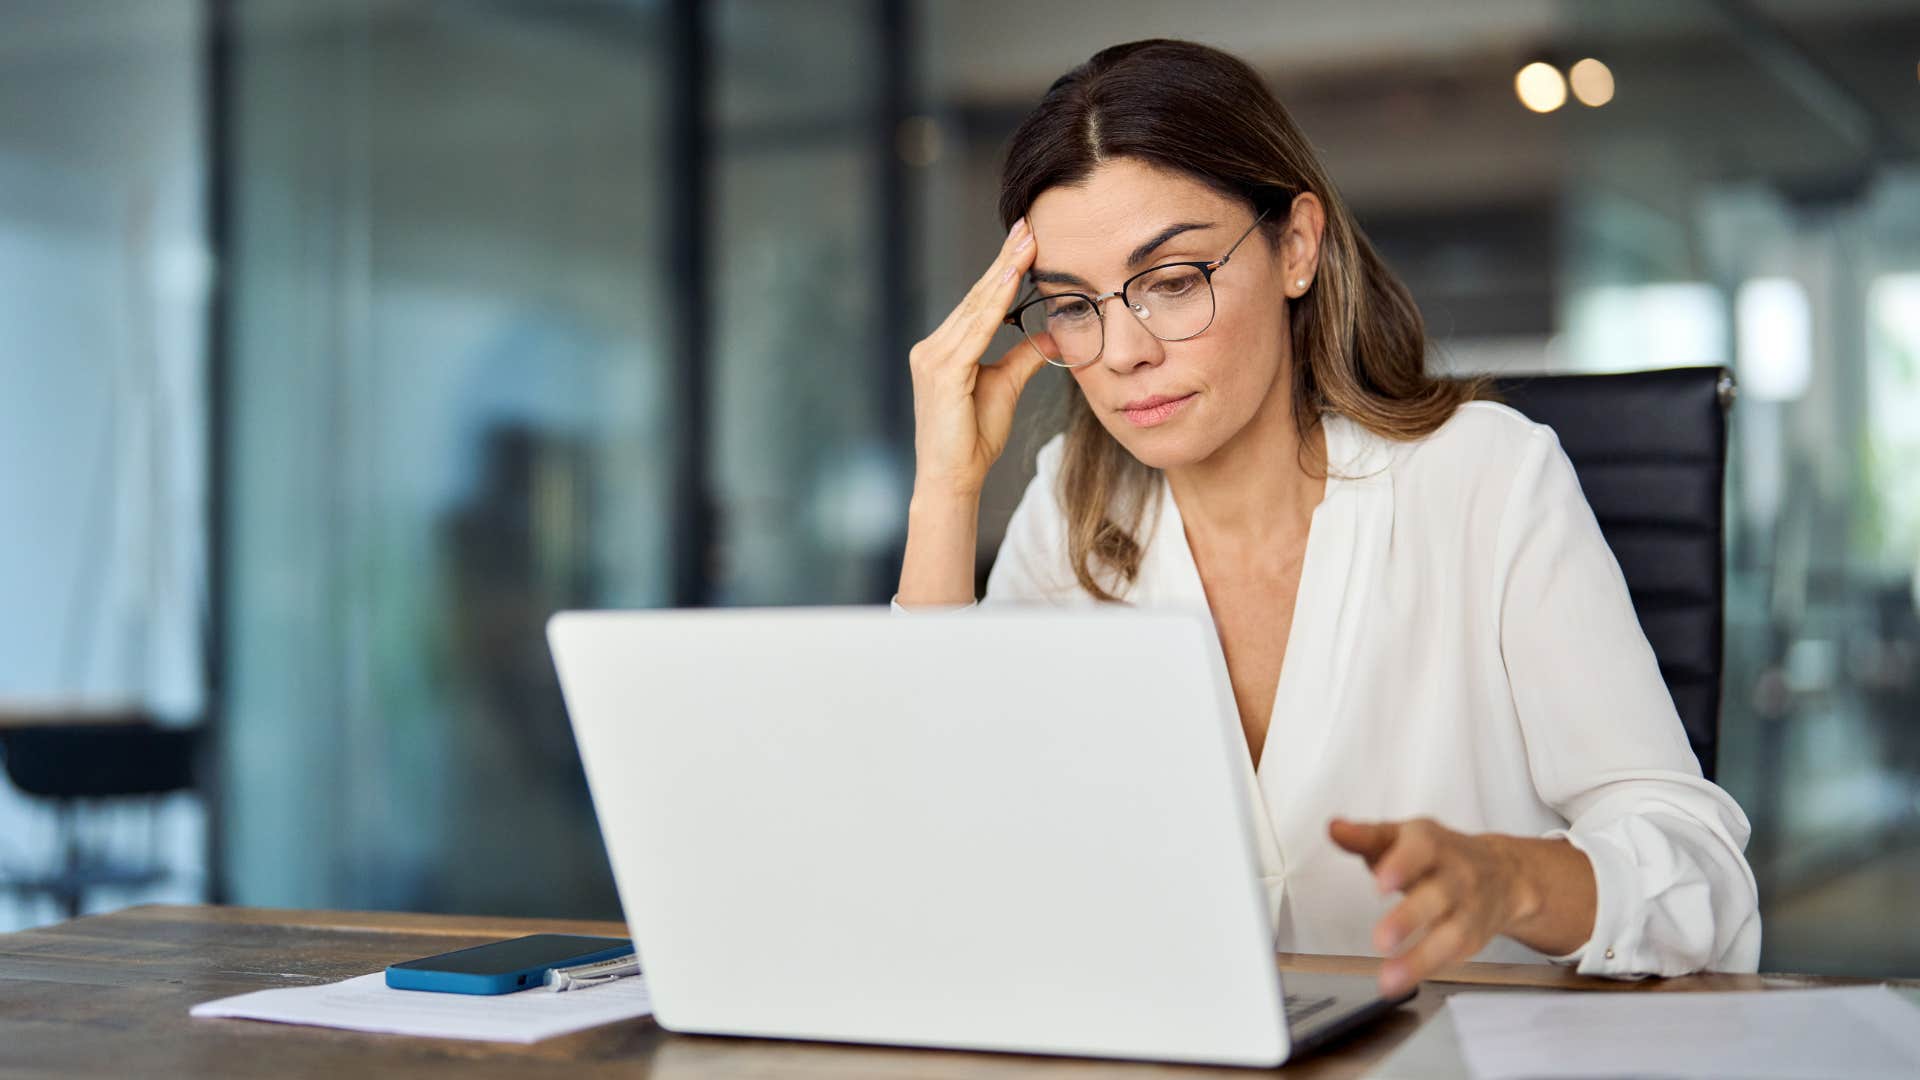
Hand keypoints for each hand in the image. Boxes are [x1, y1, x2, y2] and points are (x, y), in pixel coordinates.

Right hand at [907, 217, 1052, 498]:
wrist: (952, 479)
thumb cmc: (972, 439)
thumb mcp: (1005, 387)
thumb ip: (1024, 357)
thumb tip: (1054, 333)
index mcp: (945, 349)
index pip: (979, 302)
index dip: (1002, 269)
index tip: (1025, 239)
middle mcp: (933, 347)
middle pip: (976, 296)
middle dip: (1004, 259)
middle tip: (1028, 224)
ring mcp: (933, 358)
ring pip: (976, 307)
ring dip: (1003, 272)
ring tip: (1026, 242)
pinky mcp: (942, 371)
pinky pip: (974, 330)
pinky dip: (993, 303)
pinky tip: (1010, 280)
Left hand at [1328, 817, 1534, 997]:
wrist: (1502, 872)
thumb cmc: (1440, 853)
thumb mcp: (1402, 836)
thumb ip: (1365, 836)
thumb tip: (1335, 829)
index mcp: (1433, 843)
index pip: (1422, 849)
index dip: (1402, 866)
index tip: (1380, 883)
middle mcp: (1457, 874)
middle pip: (1438, 895)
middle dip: (1410, 918)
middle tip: (1382, 939)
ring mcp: (1469, 908)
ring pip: (1451, 934)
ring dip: (1420, 959)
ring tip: (1389, 979)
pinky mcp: (1473, 937)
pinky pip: (1454, 956)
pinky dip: (1428, 970)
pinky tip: (1403, 981)